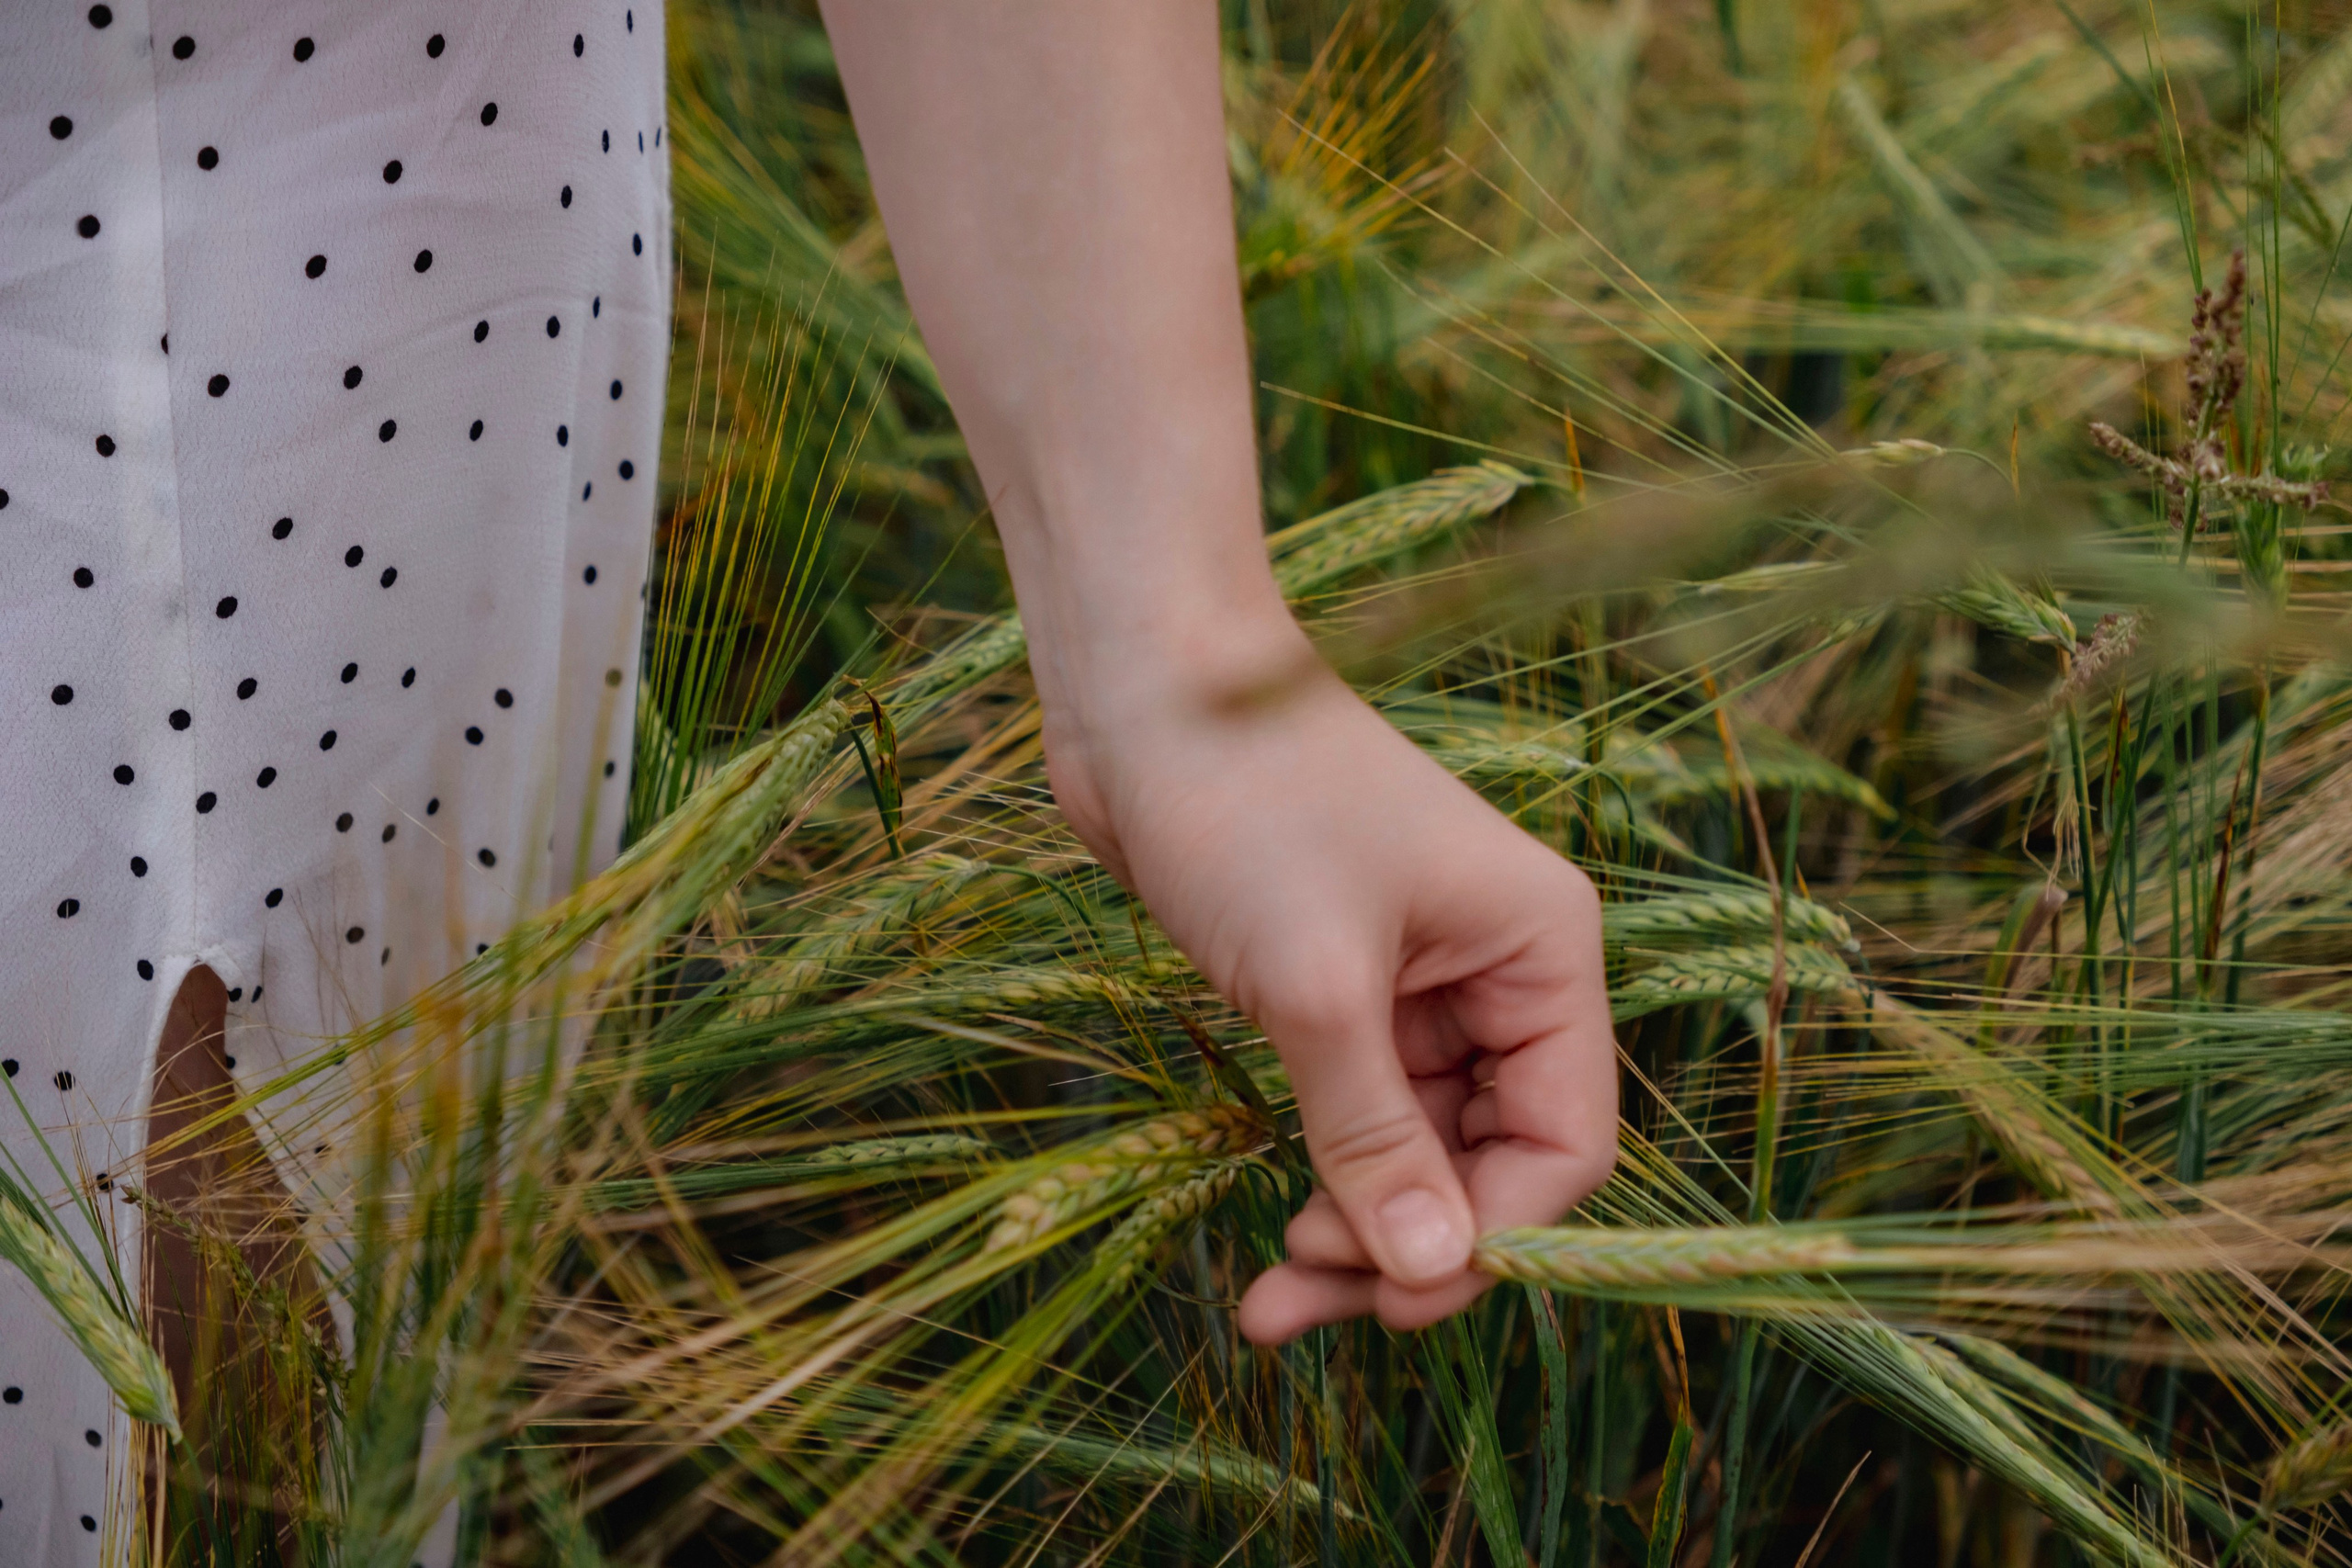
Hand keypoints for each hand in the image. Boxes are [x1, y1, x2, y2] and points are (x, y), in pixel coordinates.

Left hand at [1038, 610, 1618, 1341]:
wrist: (1143, 690)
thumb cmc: (1245, 801)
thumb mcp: (1315, 983)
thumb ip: (1375, 1135)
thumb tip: (1431, 1273)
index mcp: (1543, 949)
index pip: (1566, 1139)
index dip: (1493, 1234)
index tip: (1392, 1296)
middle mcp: (1501, 971)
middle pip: (1495, 1159)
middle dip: (1409, 1244)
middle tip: (1298, 1304)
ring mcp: (1421, 981)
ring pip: (1422, 1148)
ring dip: (1355, 1227)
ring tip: (1268, 1300)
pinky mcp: (1343, 986)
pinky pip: (1363, 1113)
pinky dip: (1324, 1173)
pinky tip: (1273, 1236)